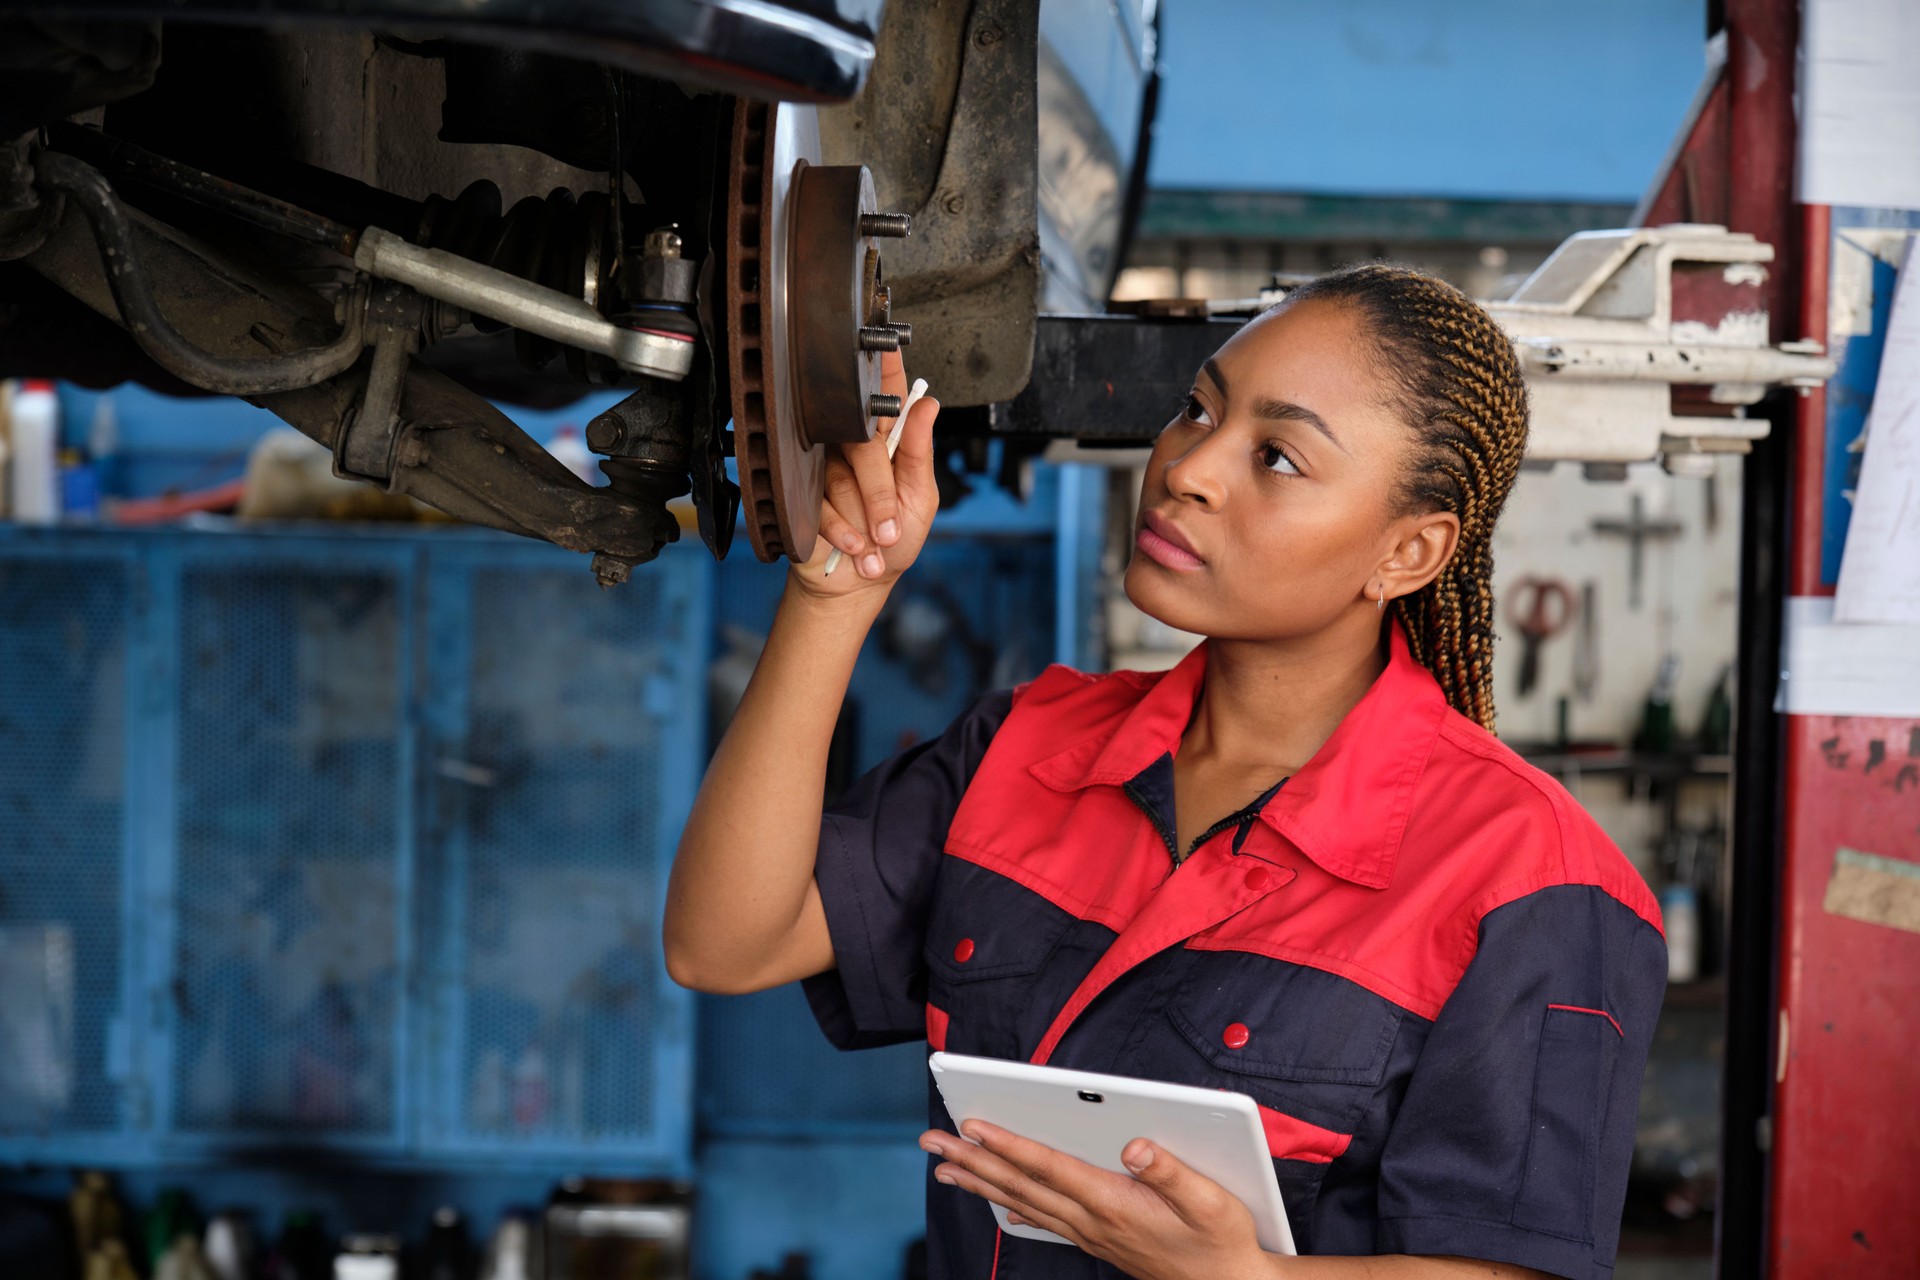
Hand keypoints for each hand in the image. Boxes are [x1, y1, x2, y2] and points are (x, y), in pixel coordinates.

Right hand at [791, 349, 940, 597]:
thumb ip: (921, 453)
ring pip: (839, 478)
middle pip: (862, 444)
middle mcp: (854, 447)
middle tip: (891, 531)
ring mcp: (825, 467)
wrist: (858, 583)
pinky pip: (819, 503)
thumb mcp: (921, 499)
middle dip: (880, 496)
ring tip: (877, 546)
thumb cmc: (895, 539)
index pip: (888, 395)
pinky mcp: (802, 491)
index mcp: (888, 441)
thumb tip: (928, 405)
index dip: (887, 368)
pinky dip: (842, 531)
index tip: (888, 346)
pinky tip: (856, 547)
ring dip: (863, 521)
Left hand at [922, 1121, 1272, 1279]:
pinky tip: (999, 1206)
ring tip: (945, 1167)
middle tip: (933, 1140)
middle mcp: (1092, 1220)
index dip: (1008, 1144)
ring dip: (982, 1181)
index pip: (1048, 1167)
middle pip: (1021, 1184)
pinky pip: (1044, 1221)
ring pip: (1023, 1203)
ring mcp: (1090, 1233)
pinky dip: (1014, 1209)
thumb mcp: (1210, 1201)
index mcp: (1113, 1203)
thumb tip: (1134, 1144)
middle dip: (974, 1159)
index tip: (972, 1125)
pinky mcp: (1097, 1240)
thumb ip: (1170, 1170)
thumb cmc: (1221, 1241)